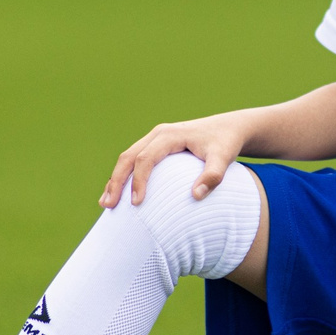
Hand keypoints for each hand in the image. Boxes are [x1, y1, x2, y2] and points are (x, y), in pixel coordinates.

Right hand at [102, 114, 253, 207]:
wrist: (229, 128)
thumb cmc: (226, 143)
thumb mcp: (224, 158)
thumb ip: (213, 176)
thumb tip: (196, 196)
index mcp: (169, 136)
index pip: (146, 158)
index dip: (138, 180)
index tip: (136, 204)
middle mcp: (158, 135)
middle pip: (128, 157)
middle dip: (116, 181)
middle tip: (108, 206)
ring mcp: (155, 139)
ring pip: (127, 158)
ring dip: (115, 179)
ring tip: (106, 203)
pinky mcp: (156, 146)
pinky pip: (135, 160)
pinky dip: (124, 176)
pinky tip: (119, 194)